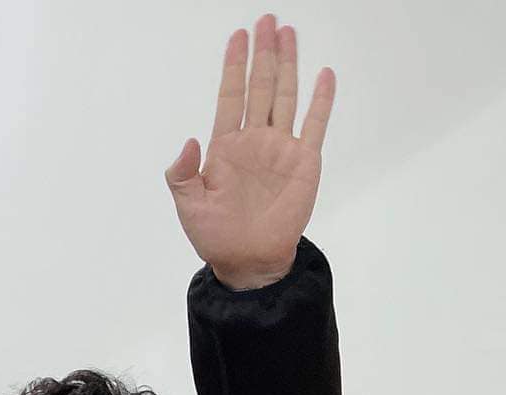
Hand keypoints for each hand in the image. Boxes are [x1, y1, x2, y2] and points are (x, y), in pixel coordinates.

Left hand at [166, 15, 334, 290]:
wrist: (248, 260)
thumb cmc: (215, 235)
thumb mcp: (188, 204)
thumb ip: (182, 172)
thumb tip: (189, 141)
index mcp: (224, 147)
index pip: (230, 95)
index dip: (233, 66)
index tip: (237, 36)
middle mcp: (254, 140)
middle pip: (260, 86)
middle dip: (263, 53)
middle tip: (267, 20)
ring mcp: (280, 148)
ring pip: (286, 96)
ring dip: (288, 65)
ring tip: (289, 34)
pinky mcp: (304, 161)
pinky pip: (314, 124)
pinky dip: (320, 100)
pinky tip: (324, 75)